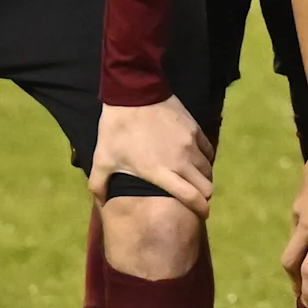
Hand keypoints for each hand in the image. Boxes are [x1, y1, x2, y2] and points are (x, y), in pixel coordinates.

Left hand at [91, 96, 214, 212]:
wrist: (133, 93)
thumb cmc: (117, 130)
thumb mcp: (102, 159)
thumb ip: (99, 186)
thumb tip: (101, 206)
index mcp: (161, 172)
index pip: (192, 197)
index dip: (200, 209)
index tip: (201, 214)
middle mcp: (182, 160)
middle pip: (207, 185)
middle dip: (204, 195)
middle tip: (197, 197)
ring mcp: (191, 144)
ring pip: (208, 168)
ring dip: (203, 177)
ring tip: (194, 179)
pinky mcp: (195, 129)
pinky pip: (208, 150)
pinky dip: (205, 159)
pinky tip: (195, 160)